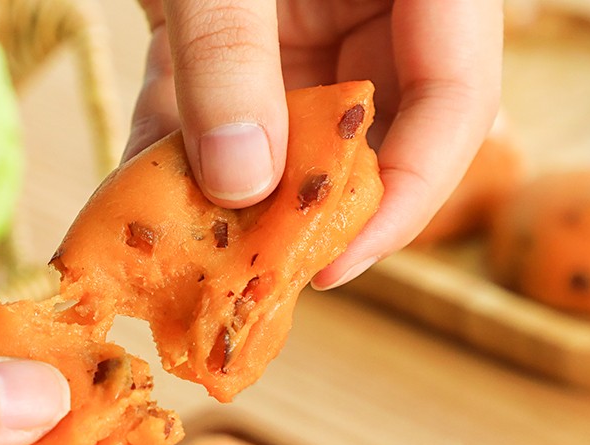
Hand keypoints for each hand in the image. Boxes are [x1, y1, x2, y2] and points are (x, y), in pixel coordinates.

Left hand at [127, 0, 502, 287]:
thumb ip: (230, 58)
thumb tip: (239, 183)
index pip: (456, 100)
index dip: (408, 193)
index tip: (335, 260)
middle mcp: (378, 14)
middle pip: (374, 134)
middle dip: (307, 207)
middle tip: (249, 273)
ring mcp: (312, 30)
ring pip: (292, 138)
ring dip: (233, 195)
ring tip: (180, 248)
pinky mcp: (248, 45)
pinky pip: (225, 113)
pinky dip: (180, 152)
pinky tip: (133, 198)